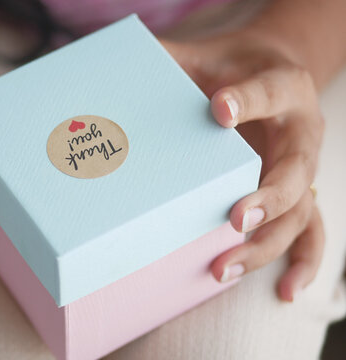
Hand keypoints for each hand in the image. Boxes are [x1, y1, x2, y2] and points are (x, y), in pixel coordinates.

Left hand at [161, 31, 324, 301]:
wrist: (272, 71)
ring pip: (299, 214)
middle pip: (296, 171)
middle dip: (267, 198)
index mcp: (283, 87)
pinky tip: (285, 290)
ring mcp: (302, 169)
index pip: (271, 92)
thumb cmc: (237, 67)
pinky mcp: (299, 194)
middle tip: (233, 218)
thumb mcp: (207, 54)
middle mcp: (301, 132)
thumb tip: (122, 61)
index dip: (249, 101)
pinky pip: (310, 231)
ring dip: (266, 245)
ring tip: (225, 268)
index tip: (219, 109)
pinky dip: (302, 261)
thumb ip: (173, 58)